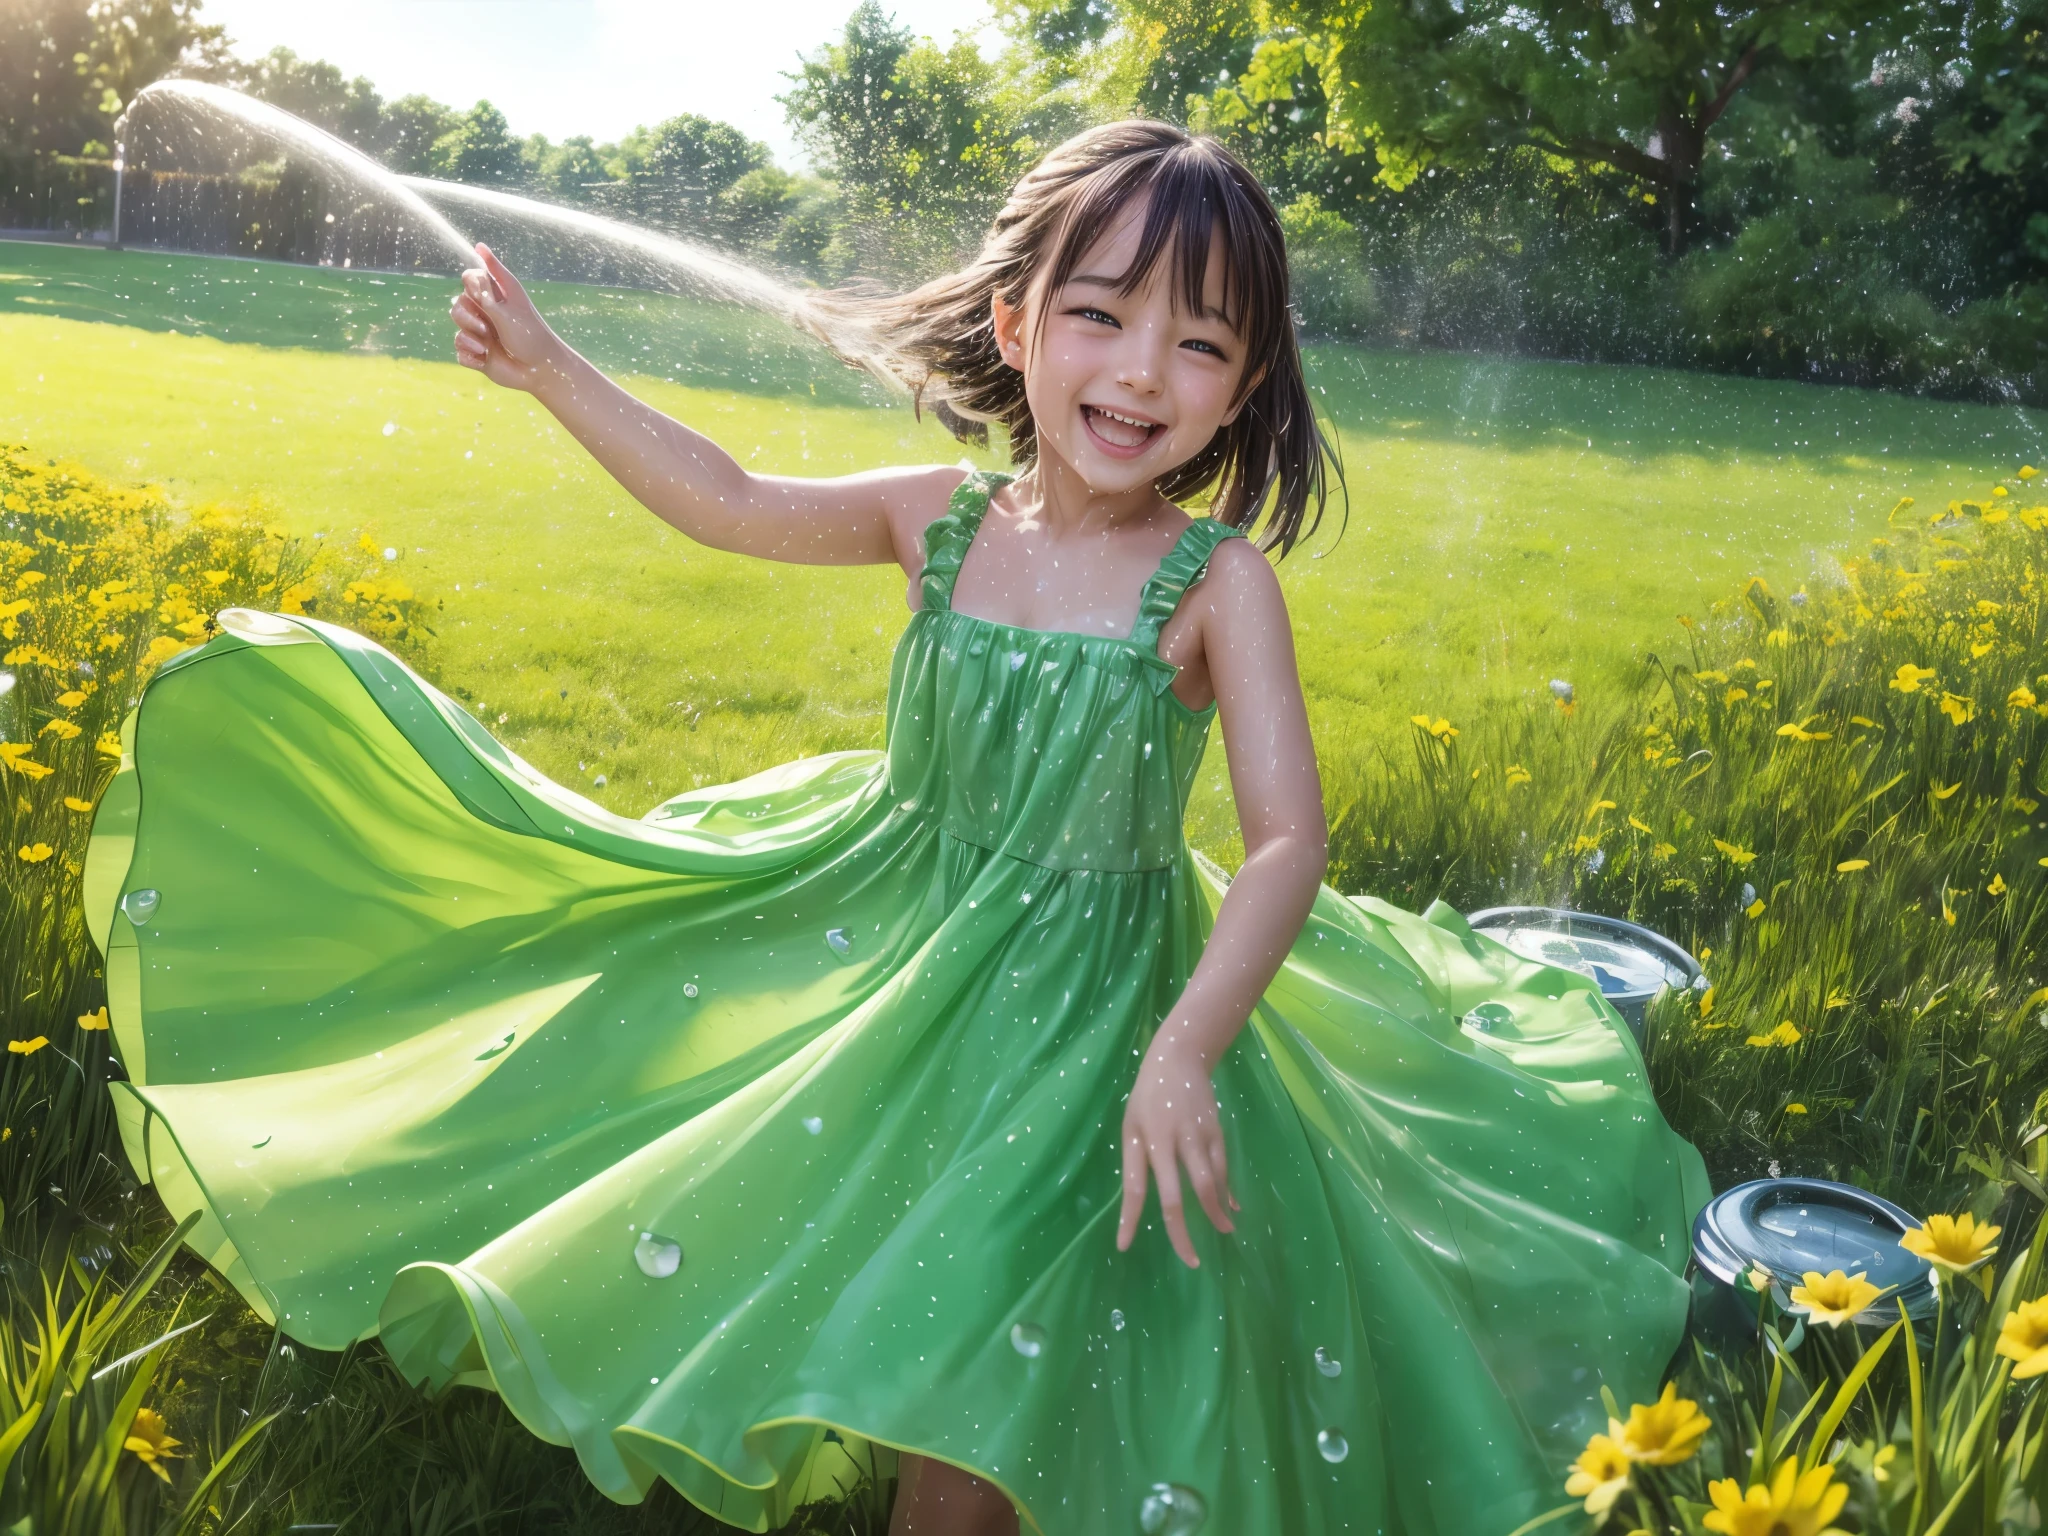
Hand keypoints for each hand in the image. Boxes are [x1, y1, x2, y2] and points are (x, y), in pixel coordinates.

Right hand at [450, 242, 561, 391]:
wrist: (540, 372)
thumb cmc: (530, 337)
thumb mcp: (508, 309)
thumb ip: (486, 287)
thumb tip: (479, 246)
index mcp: (498, 296)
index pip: (471, 278)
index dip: (471, 285)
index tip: (483, 297)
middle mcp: (488, 312)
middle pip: (459, 302)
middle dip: (467, 316)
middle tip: (486, 329)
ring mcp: (482, 332)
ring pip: (457, 326)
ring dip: (469, 336)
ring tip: (485, 345)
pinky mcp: (477, 352)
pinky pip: (459, 349)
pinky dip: (470, 355)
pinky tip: (484, 359)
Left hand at [1116, 1035, 1237, 1267]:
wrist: (1180, 1057)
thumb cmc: (1147, 1096)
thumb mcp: (1131, 1125)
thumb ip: (1136, 1162)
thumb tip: (1146, 1202)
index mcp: (1145, 1140)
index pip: (1136, 1187)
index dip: (1129, 1219)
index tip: (1124, 1247)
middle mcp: (1173, 1141)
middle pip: (1180, 1194)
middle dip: (1184, 1232)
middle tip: (1192, 1261)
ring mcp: (1199, 1136)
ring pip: (1210, 1184)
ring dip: (1216, 1213)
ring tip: (1223, 1232)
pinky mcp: (1218, 1132)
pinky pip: (1224, 1169)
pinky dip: (1228, 1191)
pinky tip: (1231, 1207)